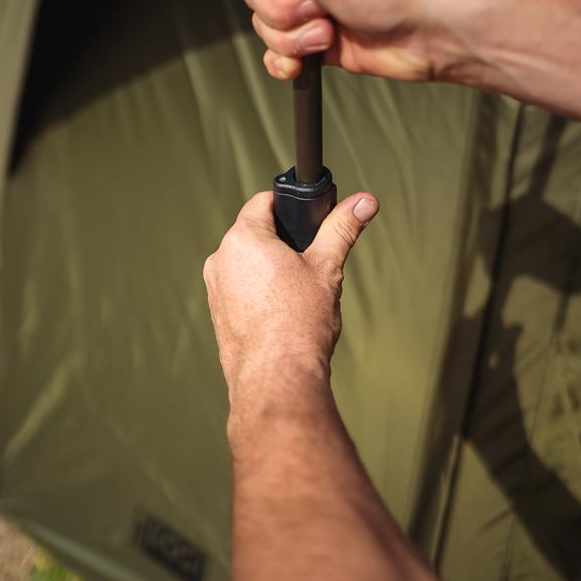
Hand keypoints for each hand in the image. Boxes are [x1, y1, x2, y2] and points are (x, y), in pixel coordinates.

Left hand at [203, 191, 378, 439]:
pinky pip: (240, 290)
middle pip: (255, 234)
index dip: (290, 207)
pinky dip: (260, 293)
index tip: (308, 220)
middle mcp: (220, 260)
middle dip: (283, 242)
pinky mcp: (217, 315)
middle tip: (310, 261)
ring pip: (247, 264)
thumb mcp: (327, 267)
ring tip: (299, 292)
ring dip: (271, 269)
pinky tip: (282, 312)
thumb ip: (342, 228)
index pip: (263, 202)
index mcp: (243, 239)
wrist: (277, 379)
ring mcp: (215, 289)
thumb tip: (365, 201)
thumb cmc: (299, 324)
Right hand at [204, 0, 470, 82]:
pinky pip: (281, 55)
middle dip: (287, 8)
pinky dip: (287, 62)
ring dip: (295, 36)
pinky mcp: (324, 43)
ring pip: (268, 27)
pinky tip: (305, 60)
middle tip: (324, 1)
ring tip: (331, 29)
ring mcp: (318, 6)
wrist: (430, 29)